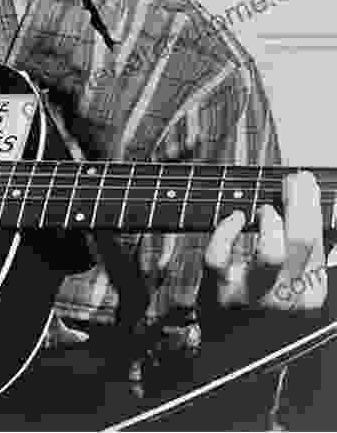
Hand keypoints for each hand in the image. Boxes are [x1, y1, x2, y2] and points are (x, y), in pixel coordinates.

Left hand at [204, 171, 326, 310]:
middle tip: (293, 180)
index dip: (311, 206)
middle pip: (301, 241)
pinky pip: (220, 256)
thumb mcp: (296, 289)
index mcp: (310, 294)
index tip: (304, 183)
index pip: (317, 242)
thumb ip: (304, 256)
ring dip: (270, 222)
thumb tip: (309, 212)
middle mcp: (286, 297)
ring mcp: (252, 296)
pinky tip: (235, 218)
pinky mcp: (218, 293)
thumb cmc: (266, 313)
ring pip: (270, 254)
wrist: (232, 356)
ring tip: (265, 210)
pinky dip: (226, 230)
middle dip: (299, 201)